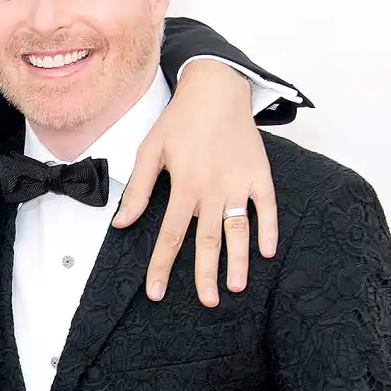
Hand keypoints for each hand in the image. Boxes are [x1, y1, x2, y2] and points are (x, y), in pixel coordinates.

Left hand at [114, 58, 277, 306]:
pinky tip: (267, 251)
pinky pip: (266, 207)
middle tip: (207, 301)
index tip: (157, 293)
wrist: (216, 88)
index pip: (170, 236)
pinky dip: (268, 229)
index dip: (162, 267)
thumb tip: (121, 224)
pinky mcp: (259, 174)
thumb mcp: (150, 150)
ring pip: (239, 229)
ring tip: (237, 286)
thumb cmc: (179, 120)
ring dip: (239, 260)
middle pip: (208, 241)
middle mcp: (213, 189)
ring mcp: (239, 183)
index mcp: (184, 186)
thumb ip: (138, 190)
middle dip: (206, 275)